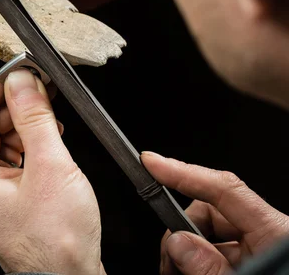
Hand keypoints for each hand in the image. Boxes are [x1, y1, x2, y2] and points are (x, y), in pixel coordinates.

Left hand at [0, 70, 103, 274]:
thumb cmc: (55, 243)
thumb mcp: (48, 167)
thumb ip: (34, 118)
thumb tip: (22, 80)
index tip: (9, 78)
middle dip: (7, 106)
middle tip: (36, 90)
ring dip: (21, 123)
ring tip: (49, 117)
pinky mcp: (9, 196)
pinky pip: (11, 157)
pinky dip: (29, 142)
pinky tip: (51, 138)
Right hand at [142, 152, 288, 274]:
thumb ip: (211, 268)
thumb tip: (177, 241)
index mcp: (276, 234)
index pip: (224, 190)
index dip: (184, 173)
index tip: (151, 163)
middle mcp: (268, 235)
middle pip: (210, 213)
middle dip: (181, 233)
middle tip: (169, 266)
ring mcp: (259, 249)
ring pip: (208, 235)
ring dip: (187, 254)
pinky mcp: (251, 262)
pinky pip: (216, 251)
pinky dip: (199, 263)